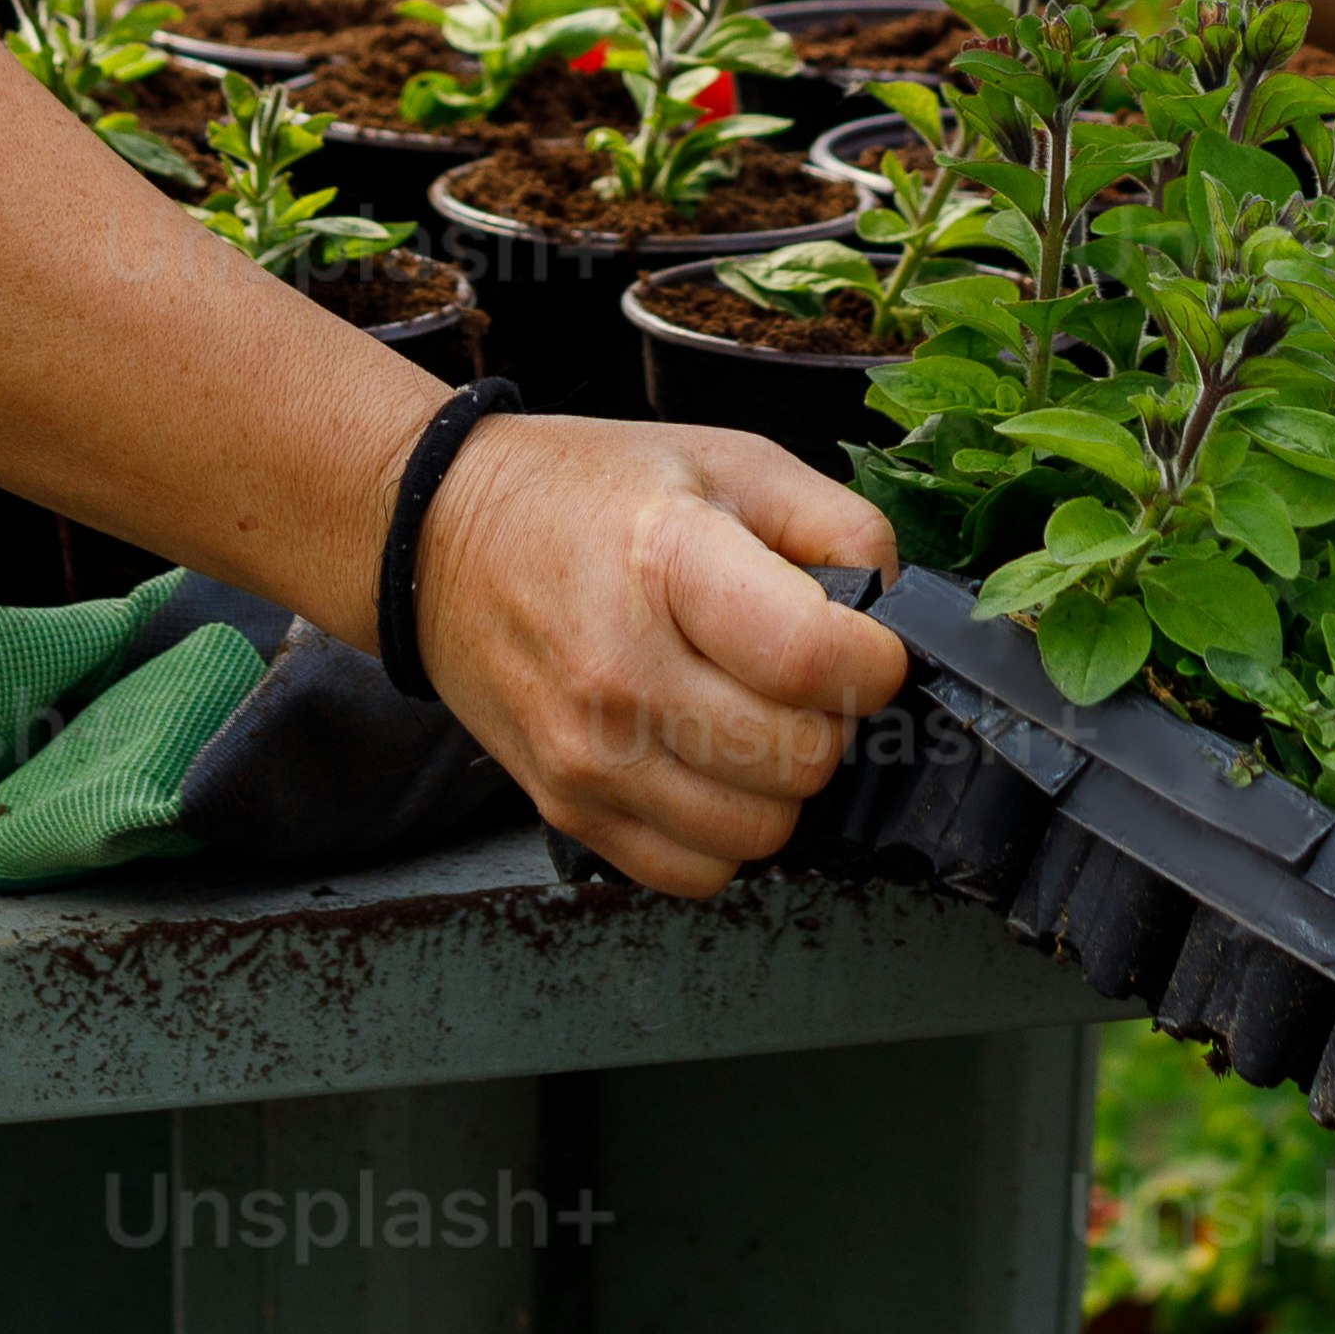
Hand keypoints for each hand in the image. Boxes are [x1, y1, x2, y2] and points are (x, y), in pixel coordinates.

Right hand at [405, 417, 906, 899]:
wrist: (437, 538)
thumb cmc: (588, 495)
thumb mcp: (726, 460)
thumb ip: (835, 523)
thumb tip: (897, 606)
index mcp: (666, 562)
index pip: (811, 658)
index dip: (873, 662)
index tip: (863, 645)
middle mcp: (620, 671)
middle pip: (800, 759)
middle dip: (828, 720)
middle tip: (796, 675)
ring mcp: (588, 756)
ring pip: (760, 833)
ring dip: (779, 783)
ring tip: (747, 715)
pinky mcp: (568, 811)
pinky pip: (698, 873)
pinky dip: (722, 833)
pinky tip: (703, 762)